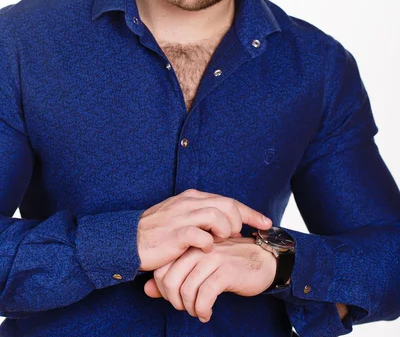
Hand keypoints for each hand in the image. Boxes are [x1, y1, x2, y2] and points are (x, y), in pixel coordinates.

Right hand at [137, 188, 271, 271]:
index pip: (228, 200)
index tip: (266, 223)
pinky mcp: (175, 234)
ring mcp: (182, 217)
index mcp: (192, 197)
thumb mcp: (181, 218)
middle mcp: (189, 203)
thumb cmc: (157, 233)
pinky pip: (201, 236)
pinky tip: (205, 249)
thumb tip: (226, 223)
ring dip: (224, 231)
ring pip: (217, 216)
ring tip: (219, 242)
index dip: (250, 212)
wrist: (128, 240)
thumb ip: (202, 217)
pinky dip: (208, 243)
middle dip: (239, 222)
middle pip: (227, 205)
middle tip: (236, 236)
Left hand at [143, 236, 276, 322]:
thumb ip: (173, 277)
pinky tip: (207, 313)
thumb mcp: (199, 268)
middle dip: (174, 301)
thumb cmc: (229, 264)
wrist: (264, 260)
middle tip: (185, 308)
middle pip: (170, 280)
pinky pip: (204, 295)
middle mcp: (198, 248)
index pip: (161, 269)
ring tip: (197, 311)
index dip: (163, 290)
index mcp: (190, 244)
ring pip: (186, 289)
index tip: (176, 299)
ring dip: (189, 308)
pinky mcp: (226, 270)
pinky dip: (202, 310)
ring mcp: (212, 258)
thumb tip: (146, 290)